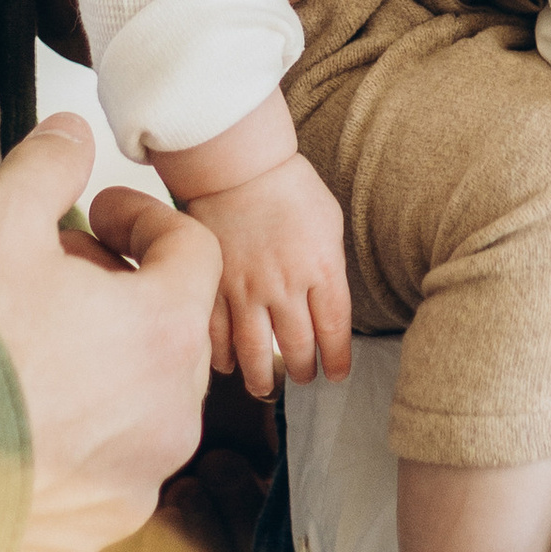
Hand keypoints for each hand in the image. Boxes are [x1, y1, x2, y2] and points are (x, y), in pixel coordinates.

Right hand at [0, 114, 220, 551]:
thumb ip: (49, 163)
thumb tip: (73, 134)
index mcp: (164, 336)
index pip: (193, 253)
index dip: (143, 219)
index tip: (96, 212)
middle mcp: (166, 423)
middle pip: (170, 334)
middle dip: (122, 293)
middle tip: (56, 271)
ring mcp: (127, 491)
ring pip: (137, 411)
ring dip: (101, 370)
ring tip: (31, 343)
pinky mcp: (82, 541)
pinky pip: (95, 477)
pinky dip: (69, 442)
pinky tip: (11, 418)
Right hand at [183, 150, 353, 397]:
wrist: (238, 166)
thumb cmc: (288, 187)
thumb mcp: (329, 223)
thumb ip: (329, 268)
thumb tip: (327, 305)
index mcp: (322, 269)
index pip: (335, 335)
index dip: (336, 362)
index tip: (335, 373)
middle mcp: (286, 286)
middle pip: (298, 351)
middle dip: (303, 371)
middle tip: (302, 375)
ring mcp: (246, 290)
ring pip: (256, 355)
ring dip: (263, 379)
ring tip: (266, 386)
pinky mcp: (214, 287)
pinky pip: (218, 338)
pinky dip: (223, 358)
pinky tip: (228, 365)